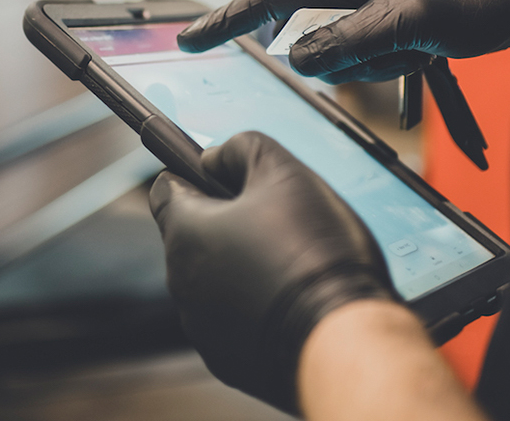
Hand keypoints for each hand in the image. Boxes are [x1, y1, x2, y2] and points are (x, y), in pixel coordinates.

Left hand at [149, 132, 395, 413]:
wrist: (343, 343)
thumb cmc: (314, 252)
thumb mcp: (283, 171)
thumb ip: (241, 149)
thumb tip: (215, 157)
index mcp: (185, 232)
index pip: (166, 189)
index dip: (196, 176)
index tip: (227, 177)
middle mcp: (181, 282)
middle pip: (194, 236)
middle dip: (226, 223)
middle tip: (277, 220)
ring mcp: (201, 327)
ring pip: (214, 280)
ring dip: (240, 268)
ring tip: (292, 265)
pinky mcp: (227, 361)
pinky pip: (233, 322)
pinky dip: (254, 309)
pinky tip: (292, 304)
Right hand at [178, 0, 509, 83]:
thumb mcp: (405, 19)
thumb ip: (346, 42)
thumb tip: (296, 63)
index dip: (227, 19)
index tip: (187, 40)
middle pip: (304, 30)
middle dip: (337, 49)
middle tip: (369, 43)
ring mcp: (365, 8)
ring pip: (337, 56)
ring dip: (376, 62)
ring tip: (419, 44)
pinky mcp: (385, 30)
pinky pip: (366, 64)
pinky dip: (393, 71)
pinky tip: (425, 59)